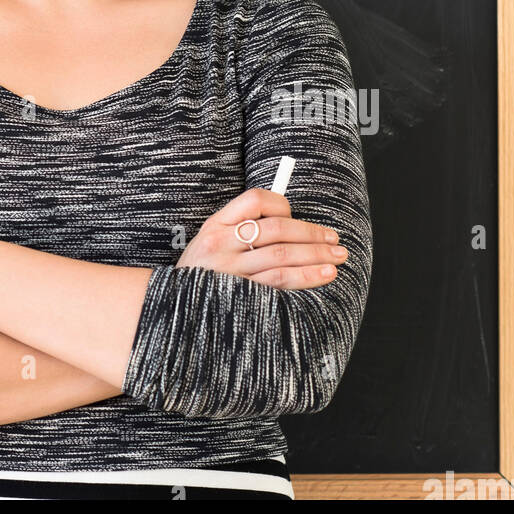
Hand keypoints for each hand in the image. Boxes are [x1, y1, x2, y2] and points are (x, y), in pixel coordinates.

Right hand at [174, 187, 346, 289]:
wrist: (176, 313)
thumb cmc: (202, 276)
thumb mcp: (209, 245)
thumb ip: (240, 230)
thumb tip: (289, 222)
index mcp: (215, 226)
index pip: (255, 201)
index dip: (283, 206)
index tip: (298, 218)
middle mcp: (221, 245)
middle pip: (277, 229)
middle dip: (312, 234)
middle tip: (335, 240)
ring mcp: (230, 271)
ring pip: (282, 255)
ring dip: (316, 255)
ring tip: (337, 258)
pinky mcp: (241, 295)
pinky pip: (279, 282)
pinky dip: (305, 276)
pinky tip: (323, 275)